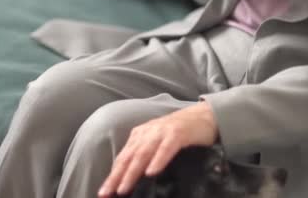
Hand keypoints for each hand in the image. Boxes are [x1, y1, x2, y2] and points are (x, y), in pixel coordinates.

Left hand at [98, 102, 218, 196]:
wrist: (204, 116)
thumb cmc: (180, 133)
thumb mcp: (157, 143)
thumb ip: (145, 156)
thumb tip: (131, 180)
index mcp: (140, 135)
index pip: (122, 158)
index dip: (112, 175)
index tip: (103, 192)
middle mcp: (147, 132)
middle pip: (128, 157)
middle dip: (115, 176)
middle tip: (105, 193)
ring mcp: (162, 132)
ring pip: (143, 153)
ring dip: (132, 172)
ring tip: (123, 188)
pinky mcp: (178, 133)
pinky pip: (166, 148)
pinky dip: (158, 160)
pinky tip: (151, 172)